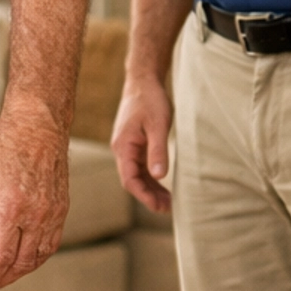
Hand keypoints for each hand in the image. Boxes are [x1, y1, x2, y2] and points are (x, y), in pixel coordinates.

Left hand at [0, 105, 69, 290]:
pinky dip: (37, 256)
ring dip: (21, 270)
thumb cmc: (4, 146)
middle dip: (4, 277)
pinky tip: (24, 258)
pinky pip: (52, 242)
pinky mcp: (62, 208)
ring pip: (39, 256)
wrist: (39, 124)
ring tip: (4, 275)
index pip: (1, 256)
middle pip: (21, 262)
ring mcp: (53, 212)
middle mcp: (37, 214)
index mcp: (12, 207)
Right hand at [110, 70, 172, 213]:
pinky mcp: (135, 144)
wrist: (143, 80)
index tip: (159, 207)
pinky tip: (163, 185)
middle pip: (132, 180)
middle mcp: (121, 150)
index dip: (143, 196)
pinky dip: (151, 177)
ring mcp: (127, 147)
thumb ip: (158, 150)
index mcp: (123, 146)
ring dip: (151, 189)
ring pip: (137, 175)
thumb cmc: (150, 100)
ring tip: (169, 202)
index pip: (129, 179)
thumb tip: (159, 175)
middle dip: (149, 196)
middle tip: (168, 209)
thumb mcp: (158, 125)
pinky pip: (141, 166)